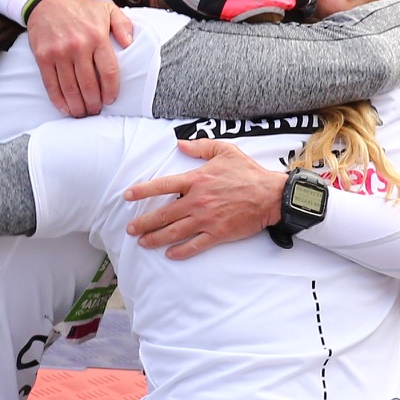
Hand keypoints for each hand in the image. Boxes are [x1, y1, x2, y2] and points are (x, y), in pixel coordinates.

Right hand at [26, 0, 133, 116]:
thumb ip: (123, 25)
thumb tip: (130, 44)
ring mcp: (59, 53)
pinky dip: (59, 101)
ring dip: (78, 106)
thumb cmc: (80, 9)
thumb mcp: (107, 9)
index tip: (110, 100)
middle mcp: (78, 46)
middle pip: (89, 85)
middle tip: (96, 111)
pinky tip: (66, 109)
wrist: (46, 2)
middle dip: (94, 104)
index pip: (108, 71)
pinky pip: (51, 85)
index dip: (111, 90)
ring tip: (83, 113)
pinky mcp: (43, 58)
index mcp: (97, 36)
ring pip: (70, 88)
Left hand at [123, 140, 284, 259]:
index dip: (142, 191)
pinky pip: (194, 245)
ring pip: (174, 232)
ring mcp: (207, 220)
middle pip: (164, 214)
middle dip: (144, 223)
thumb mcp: (226, 151)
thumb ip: (201, 147)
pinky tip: (169, 254)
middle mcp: (197, 201)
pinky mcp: (218, 234)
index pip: (163, 185)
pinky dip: (180, 251)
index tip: (128, 195)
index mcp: (197, 180)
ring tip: (143, 242)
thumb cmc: (249, 172)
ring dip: (156, 238)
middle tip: (130, 229)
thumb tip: (180, 145)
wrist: (271, 195)